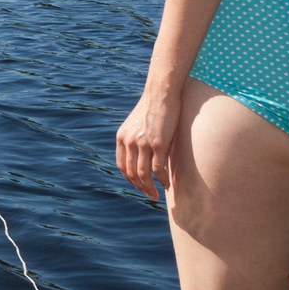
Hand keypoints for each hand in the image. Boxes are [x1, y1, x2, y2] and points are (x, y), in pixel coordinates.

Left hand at [114, 82, 181, 202]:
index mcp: (122, 138)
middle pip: (132, 173)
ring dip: (150, 188)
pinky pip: (158, 168)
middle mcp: (129, 142)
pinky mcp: (158, 144)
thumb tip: (139, 154)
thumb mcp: (136, 124)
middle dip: (140, 188)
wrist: (161, 94)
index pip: (122, 166)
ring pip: (144, 174)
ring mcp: (143, 143)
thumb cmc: (152, 107)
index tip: (138, 186)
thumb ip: (134, 139)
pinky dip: (162, 179)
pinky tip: (166, 184)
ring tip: (156, 195)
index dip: (130, 180)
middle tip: (149, 195)